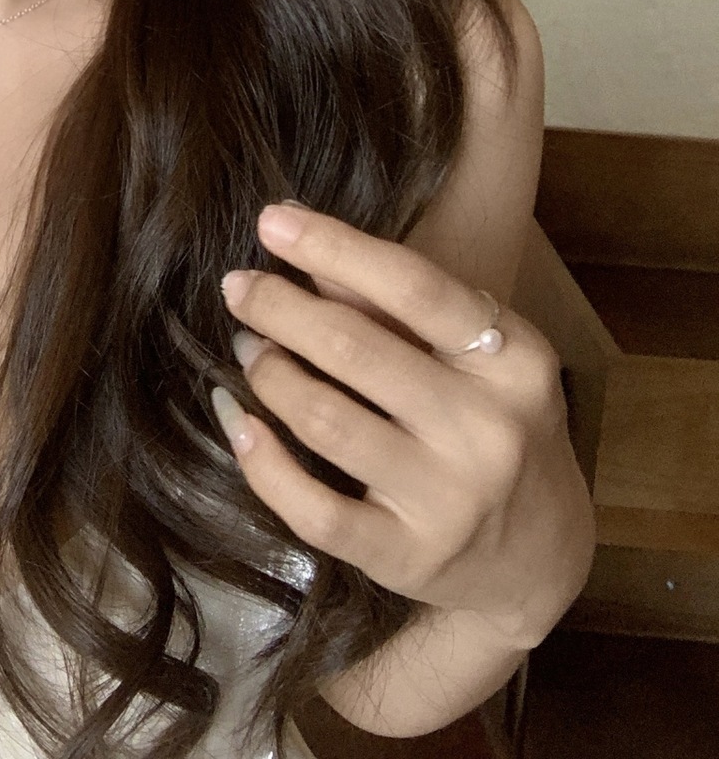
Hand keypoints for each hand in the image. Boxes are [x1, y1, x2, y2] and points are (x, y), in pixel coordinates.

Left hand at [212, 202, 594, 650]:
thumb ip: (394, 300)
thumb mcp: (473, 356)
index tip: (270, 220)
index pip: (414, 287)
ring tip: (249, 349)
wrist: (541, 558)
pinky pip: (314, 511)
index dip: (335, 246)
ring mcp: (449, 502)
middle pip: (356, 349)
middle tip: (238, 288)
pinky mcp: (408, 559)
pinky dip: (263, 463)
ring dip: (269, 374)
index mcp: (515, 361)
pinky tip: (240, 424)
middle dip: (279, 308)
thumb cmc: (494, 425)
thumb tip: (302, 239)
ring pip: (325, 421)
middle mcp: (489, 431)